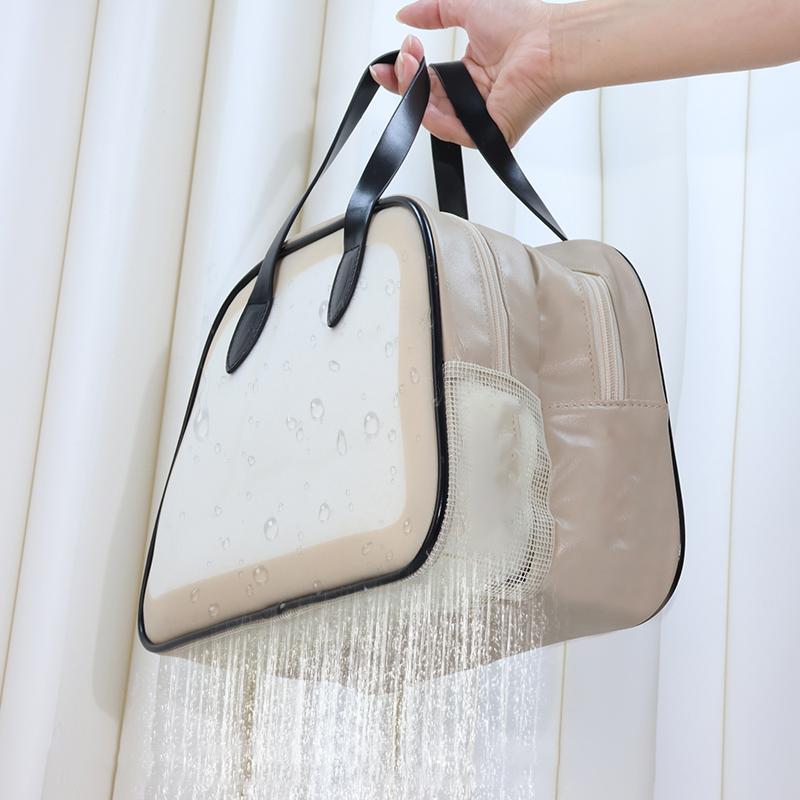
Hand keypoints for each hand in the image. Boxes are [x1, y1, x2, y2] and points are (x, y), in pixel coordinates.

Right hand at [370, 0, 565, 146]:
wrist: (550, 42)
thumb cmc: (525, 25)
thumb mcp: (466, 6)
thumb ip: (433, 10)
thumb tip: (404, 14)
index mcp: (468, 74)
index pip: (426, 81)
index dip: (403, 74)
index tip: (383, 64)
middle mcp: (473, 98)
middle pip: (425, 101)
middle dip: (405, 80)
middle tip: (403, 57)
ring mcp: (480, 117)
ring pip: (434, 118)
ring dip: (415, 94)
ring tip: (412, 65)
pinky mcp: (489, 133)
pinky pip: (453, 133)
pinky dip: (434, 119)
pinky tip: (423, 100)